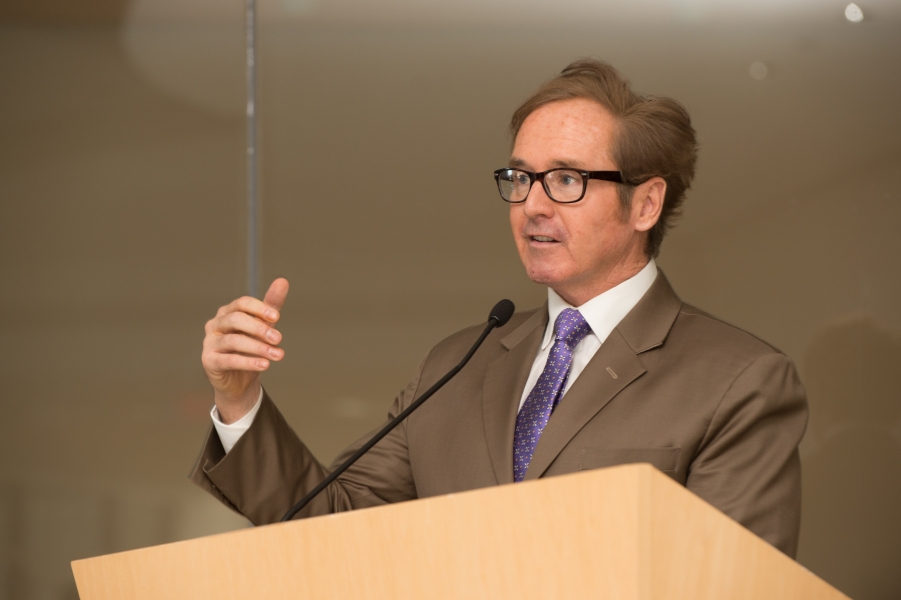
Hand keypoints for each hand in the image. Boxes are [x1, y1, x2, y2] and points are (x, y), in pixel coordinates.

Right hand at [202, 278, 289, 423]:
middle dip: (259, 328)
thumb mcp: (263, 326)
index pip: (241, 303)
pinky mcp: (209, 361)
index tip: (277, 316)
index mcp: (228, 312)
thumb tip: (283, 280)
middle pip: (236, 319)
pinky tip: (265, 365)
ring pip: (233, 341)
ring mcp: (209, 343)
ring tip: (278, 355)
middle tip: (279, 338)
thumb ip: (271, 306)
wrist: (240, 381)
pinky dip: (248, 362)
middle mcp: (215, 325)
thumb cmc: (251, 348)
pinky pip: (228, 360)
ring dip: (258, 347)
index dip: (259, 308)